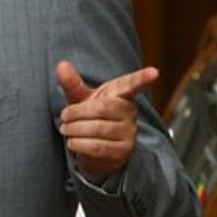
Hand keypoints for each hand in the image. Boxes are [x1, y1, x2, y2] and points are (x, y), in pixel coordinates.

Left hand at [57, 60, 157, 180]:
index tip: (154, 72)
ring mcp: (129, 133)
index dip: (142, 78)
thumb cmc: (90, 118)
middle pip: (101, 109)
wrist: (93, 149)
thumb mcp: (80, 99)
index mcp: (120, 94)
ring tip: (66, 129)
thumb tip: (62, 65)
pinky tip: (73, 142)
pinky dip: (79, 144)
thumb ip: (72, 83)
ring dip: (74, 130)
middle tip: (64, 117)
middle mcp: (130, 112)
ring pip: (98, 129)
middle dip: (76, 113)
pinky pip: (97, 147)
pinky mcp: (124, 152)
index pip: (131, 84)